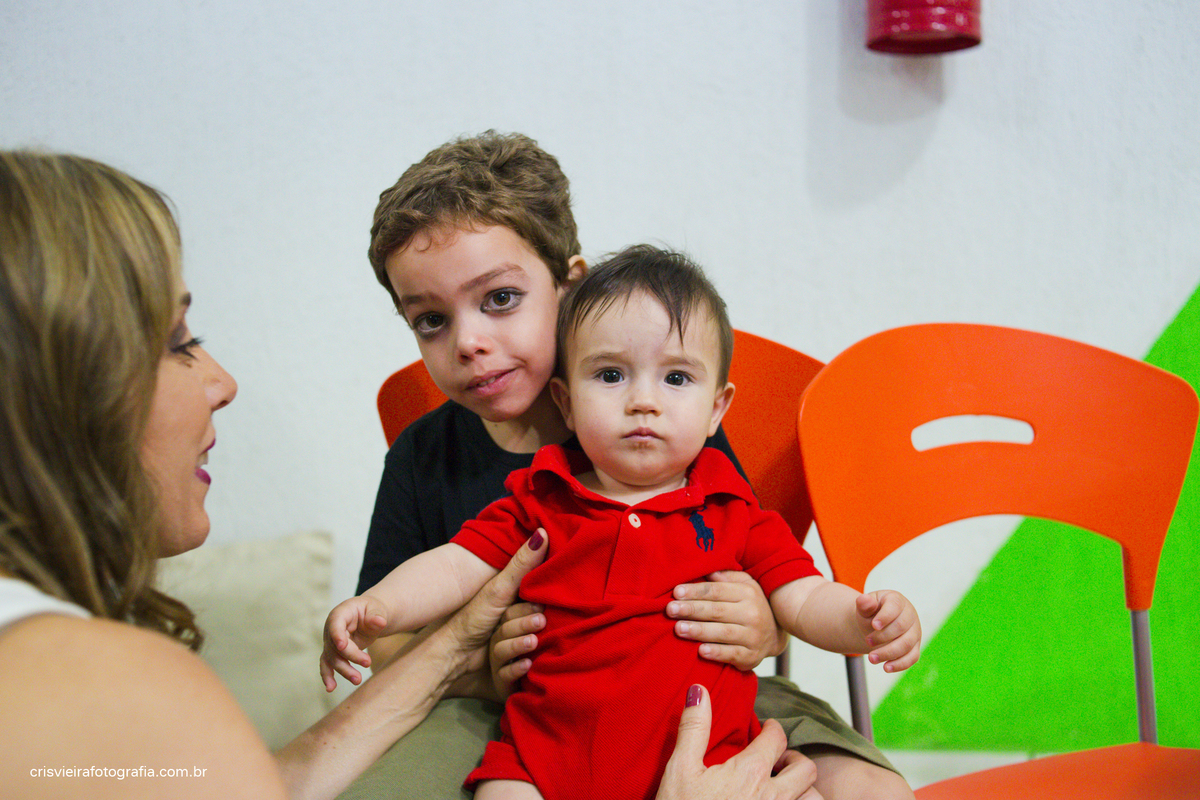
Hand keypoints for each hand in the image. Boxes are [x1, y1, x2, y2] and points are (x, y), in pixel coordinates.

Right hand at [320, 595, 389, 691]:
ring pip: (332, 658)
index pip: (335, 624)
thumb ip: (376, 616)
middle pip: (336, 645)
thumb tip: (380, 622)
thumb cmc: (372, 610)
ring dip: (343, 670)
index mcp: (341, 613)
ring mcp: (331, 641)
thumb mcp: (377, 609)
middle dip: (350, 656)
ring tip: (357, 680)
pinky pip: (328, 664)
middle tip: (367, 663)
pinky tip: (331, 688)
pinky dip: (328, 676)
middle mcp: (331, 628)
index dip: (337, 635)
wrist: (369, 615)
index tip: (342, 646)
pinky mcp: (333, 652)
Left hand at [440, 528, 548, 677]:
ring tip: (529, 643)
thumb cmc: (471, 617)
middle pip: (530, 629)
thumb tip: (543, 531)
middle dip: (529, 628)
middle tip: (537, 625)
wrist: (447, 656)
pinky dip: (516, 669)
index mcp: (514, 606)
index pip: (535, 607)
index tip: (541, 610)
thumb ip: (522, 563)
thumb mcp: (498, 589)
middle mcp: (513, 628)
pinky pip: (515, 674)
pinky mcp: (505, 675)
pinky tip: (522, 666)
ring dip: (522, 646)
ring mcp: (509, 653)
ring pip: (523, 651)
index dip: (536, 609)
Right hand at [488, 601, 545, 699]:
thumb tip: (553, 596)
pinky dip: (515, 669)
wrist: (528, 690)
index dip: (524, 608)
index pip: (509, 614)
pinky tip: (528, 664)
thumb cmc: (537, 655)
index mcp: (507, 629)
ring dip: (517, 644)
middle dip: (523, 623)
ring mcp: (498, 663)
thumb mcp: (538, 634)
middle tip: (541, 620)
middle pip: (504, 629)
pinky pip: (504, 674)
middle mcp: (499, 643)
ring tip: (533, 642)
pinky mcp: (501, 683)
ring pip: (500, 650)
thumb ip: (541, 618)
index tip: (542, 606)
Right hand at [657, 684, 818, 799]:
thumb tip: (699, 691)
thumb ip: (694, 728)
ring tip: (783, 787)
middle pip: (806, 768)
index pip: (776, 738)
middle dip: (795, 758)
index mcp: (749, 773)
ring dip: (803, 789)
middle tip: (777, 759)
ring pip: (812, 798)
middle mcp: (771, 796)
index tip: (766, 728)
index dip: (772, 728)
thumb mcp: (680, 769)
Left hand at [667, 571, 786, 670]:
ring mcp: (753, 636)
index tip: (676, 592)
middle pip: (717, 611)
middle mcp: (752, 614)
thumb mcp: (743, 585)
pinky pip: (732, 654)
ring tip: (679, 628)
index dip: (696, 591)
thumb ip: (724, 577)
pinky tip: (701, 651)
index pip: (717, 590)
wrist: (774, 635)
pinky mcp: (751, 656)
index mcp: (747, 593)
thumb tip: (704, 567)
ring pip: (723, 633)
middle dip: (692, 609)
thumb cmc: (749, 605)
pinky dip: (717, 653)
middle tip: (671, 609)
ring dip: (699, 631)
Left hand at [856, 590, 920, 672]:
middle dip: (883, 636)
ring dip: (889, 652)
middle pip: (901, 627)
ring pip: (907, 644)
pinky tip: (885, 668)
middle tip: (867, 642)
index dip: (885, 616)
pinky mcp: (915, 647)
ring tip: (872, 658)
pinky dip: (900, 664)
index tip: (874, 625)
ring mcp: (914, 632)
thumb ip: (864, 604)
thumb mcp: (865, 607)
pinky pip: (912, 657)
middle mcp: (910, 615)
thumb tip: (863, 599)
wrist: (875, 625)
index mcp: (897, 600)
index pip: (895, 607)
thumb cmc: (871, 613)